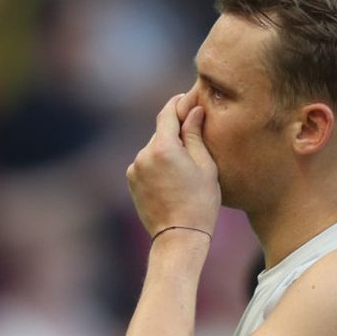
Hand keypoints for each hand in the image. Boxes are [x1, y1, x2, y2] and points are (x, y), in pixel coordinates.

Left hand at [126, 94, 220, 237]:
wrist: (179, 237)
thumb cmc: (200, 202)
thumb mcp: (205, 166)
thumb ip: (195, 135)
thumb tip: (194, 111)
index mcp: (163, 147)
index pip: (168, 112)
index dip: (179, 102)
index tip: (188, 98)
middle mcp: (143, 154)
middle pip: (161, 131)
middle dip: (176, 131)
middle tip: (196, 136)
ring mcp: (134, 168)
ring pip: (154, 148)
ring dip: (167, 150)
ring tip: (186, 167)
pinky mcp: (131, 181)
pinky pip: (147, 164)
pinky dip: (158, 164)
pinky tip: (173, 179)